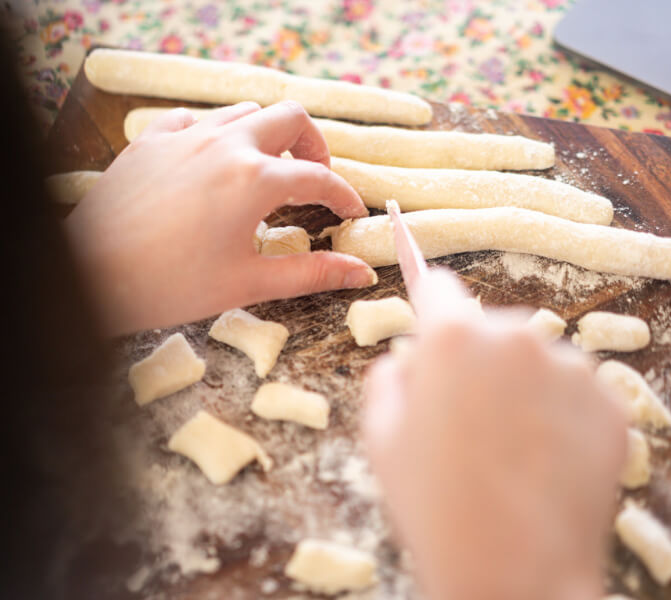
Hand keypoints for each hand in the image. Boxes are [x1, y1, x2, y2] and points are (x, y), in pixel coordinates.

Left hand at [65, 101, 374, 335]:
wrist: (86, 276)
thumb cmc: (171, 286)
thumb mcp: (250, 283)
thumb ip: (313, 273)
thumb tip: (362, 274)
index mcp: (256, 179)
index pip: (320, 177)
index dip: (344, 196)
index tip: (351, 212)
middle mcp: (226, 144)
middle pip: (290, 117)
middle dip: (313, 145)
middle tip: (313, 178)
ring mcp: (186, 136)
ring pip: (245, 112)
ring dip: (268, 135)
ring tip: (267, 172)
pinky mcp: (152, 141)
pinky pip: (197, 120)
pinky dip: (218, 135)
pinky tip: (213, 165)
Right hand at [362, 271, 625, 599]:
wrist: (514, 575)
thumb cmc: (435, 507)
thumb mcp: (382, 438)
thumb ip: (389, 378)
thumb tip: (408, 359)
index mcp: (453, 338)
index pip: (439, 288)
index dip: (431, 302)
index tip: (434, 314)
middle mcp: (517, 337)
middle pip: (493, 329)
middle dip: (481, 361)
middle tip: (472, 420)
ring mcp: (572, 368)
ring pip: (540, 361)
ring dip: (526, 387)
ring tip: (514, 449)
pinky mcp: (612, 403)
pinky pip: (578, 392)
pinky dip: (564, 416)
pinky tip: (547, 460)